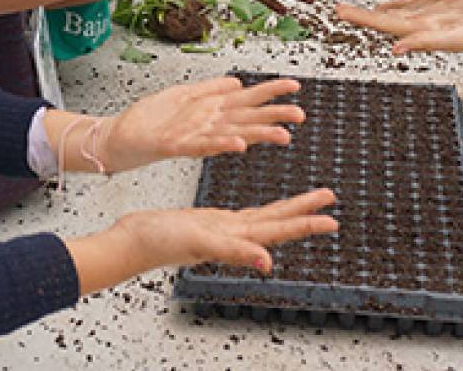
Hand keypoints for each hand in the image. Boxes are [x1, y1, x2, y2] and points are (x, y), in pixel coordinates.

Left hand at [103, 76, 306, 172]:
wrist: (117, 138)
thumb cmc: (147, 120)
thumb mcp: (182, 95)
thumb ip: (210, 88)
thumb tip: (237, 82)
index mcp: (210, 110)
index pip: (246, 99)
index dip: (270, 92)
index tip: (294, 86)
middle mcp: (207, 124)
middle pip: (246, 118)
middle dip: (274, 116)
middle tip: (300, 115)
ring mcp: (193, 136)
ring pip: (232, 133)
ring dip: (257, 135)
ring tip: (281, 134)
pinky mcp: (174, 146)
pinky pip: (201, 145)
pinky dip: (220, 144)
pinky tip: (238, 143)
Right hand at [115, 188, 338, 274]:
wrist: (132, 240)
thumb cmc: (159, 242)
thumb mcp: (200, 242)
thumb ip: (234, 252)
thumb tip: (268, 263)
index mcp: (236, 238)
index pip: (279, 230)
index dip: (305, 224)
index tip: (331, 220)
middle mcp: (234, 235)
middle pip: (278, 222)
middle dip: (305, 211)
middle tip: (330, 198)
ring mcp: (223, 230)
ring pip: (264, 218)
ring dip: (288, 209)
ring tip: (309, 200)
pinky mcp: (210, 223)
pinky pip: (243, 215)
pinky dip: (259, 211)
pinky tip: (261, 213)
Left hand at [335, 0, 462, 56]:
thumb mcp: (451, 37)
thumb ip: (423, 42)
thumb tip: (396, 48)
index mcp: (420, 31)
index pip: (383, 23)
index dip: (361, 17)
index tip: (339, 11)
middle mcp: (422, 26)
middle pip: (385, 20)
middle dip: (361, 15)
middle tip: (338, 9)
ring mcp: (432, 21)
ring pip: (399, 17)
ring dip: (379, 14)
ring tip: (360, 10)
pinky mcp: (444, 15)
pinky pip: (417, 10)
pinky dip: (403, 8)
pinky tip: (398, 8)